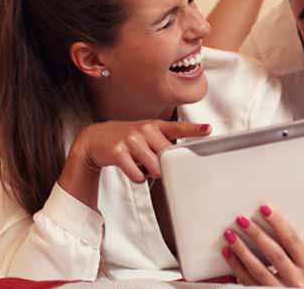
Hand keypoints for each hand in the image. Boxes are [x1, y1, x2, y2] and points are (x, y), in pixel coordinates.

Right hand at [67, 119, 210, 182]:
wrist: (96, 139)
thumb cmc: (127, 139)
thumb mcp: (146, 136)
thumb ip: (163, 145)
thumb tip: (177, 163)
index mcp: (155, 126)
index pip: (178, 127)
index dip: (194, 129)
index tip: (208, 129)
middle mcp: (145, 130)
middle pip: (168, 157)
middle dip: (162, 165)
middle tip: (150, 159)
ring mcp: (131, 140)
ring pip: (154, 168)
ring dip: (149, 172)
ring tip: (139, 162)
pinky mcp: (119, 152)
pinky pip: (138, 175)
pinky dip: (137, 177)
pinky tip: (130, 168)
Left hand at [222, 205, 303, 286]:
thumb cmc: (300, 285)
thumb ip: (293, 252)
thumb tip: (269, 223)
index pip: (292, 240)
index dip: (278, 223)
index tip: (264, 209)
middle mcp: (297, 280)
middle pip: (274, 252)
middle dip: (256, 234)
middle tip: (242, 220)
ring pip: (258, 268)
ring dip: (242, 249)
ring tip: (230, 234)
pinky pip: (247, 280)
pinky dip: (236, 266)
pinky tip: (228, 252)